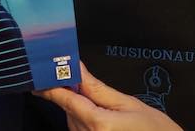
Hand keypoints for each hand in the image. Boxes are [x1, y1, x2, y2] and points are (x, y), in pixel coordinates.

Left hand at [33, 63, 182, 130]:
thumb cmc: (153, 129)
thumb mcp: (128, 103)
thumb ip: (98, 88)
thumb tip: (78, 69)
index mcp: (98, 124)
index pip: (67, 101)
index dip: (52, 87)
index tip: (40, 77)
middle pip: (69, 110)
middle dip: (74, 95)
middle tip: (90, 87)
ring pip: (73, 120)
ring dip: (80, 109)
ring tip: (108, 109)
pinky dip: (84, 121)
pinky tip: (104, 120)